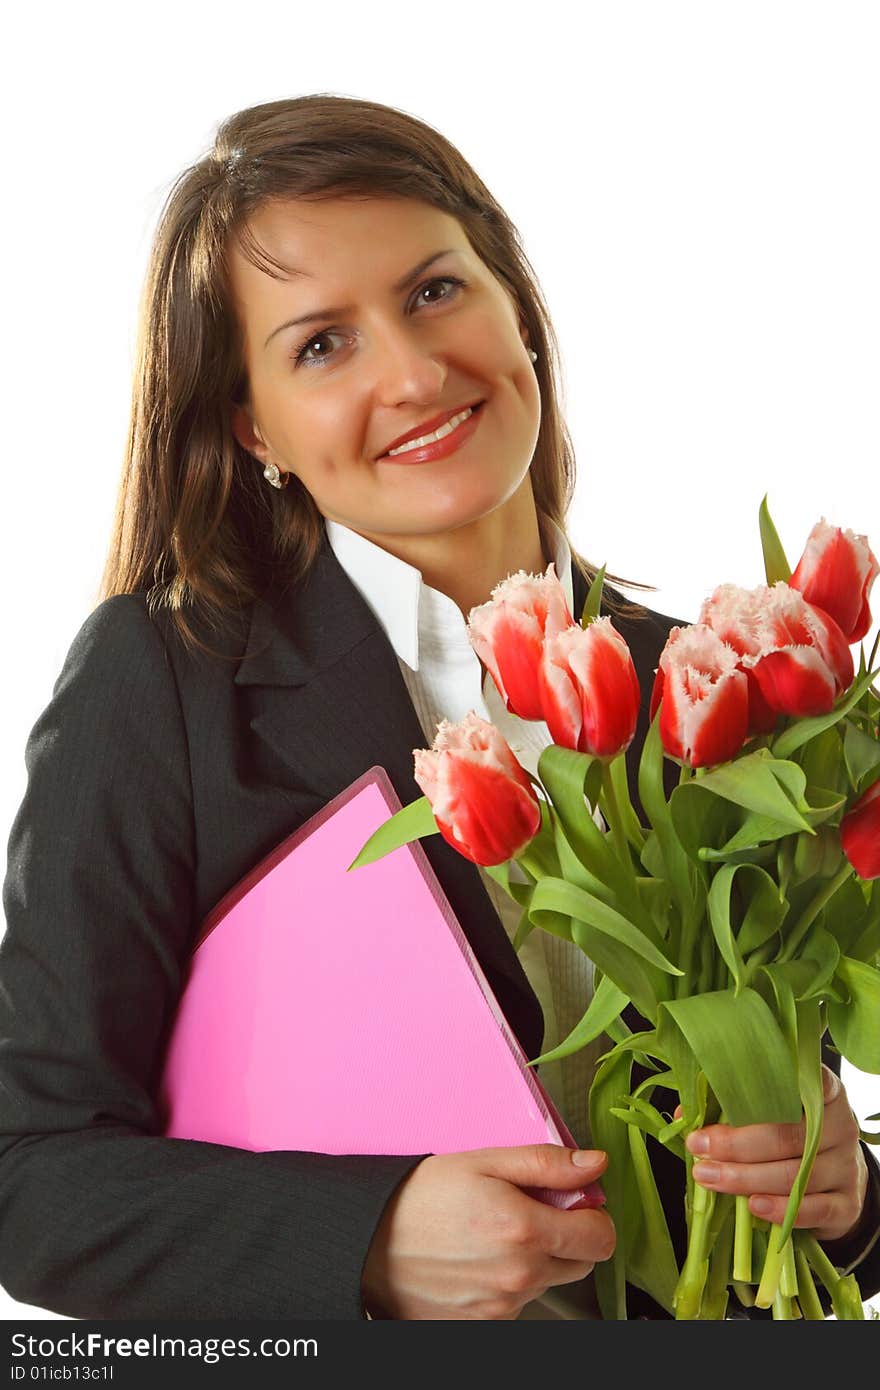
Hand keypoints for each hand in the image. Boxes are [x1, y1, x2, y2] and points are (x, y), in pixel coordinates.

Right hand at [361, 1144, 615, 1319]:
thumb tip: (594, 1164)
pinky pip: (517, 1302)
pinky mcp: (484, 1326)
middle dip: (566, 1235)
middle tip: (528, 1211)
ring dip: (534, 1258)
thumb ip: (547, 1164)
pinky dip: (508, 1282)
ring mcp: (502, 1307)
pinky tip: (478, 1259)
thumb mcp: (484, 1162)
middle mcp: (519, 1276)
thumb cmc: (421, 1198)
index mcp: (524, 1230)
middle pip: (580, 1263)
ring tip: (491, 1232)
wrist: (369, 1242)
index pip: (600, 1238)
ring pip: (547, 1281)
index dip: (591, 1214)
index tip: (571, 1201)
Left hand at [684, 1065, 867, 1242]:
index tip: (723, 1093)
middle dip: (737, 1144)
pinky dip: (781, 1209)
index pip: (802, 1080)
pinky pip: (815, 1209)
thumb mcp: (770, 1114)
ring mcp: (847, 1166)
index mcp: (822, 1092)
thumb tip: (686, 1114)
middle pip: (788, 1135)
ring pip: (797, 1174)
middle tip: (699, 1148)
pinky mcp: (848, 1203)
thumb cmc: (792, 1135)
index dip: (762, 1089)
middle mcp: (840, 1125)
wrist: (837, 1181)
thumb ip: (732, 1108)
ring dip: (748, 1178)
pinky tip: (753, 1206)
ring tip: (709, 1178)